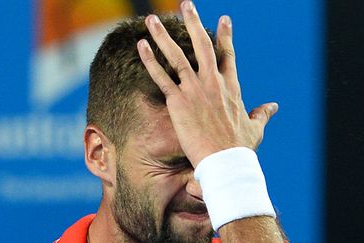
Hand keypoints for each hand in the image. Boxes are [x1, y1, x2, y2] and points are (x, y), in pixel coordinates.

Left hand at [137, 0, 277, 166]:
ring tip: (152, 19)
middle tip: (186, 4)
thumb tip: (274, 106)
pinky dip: (150, 60)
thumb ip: (263, 114)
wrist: (226, 162)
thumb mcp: (255, 128)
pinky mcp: (178, 101)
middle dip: (194, 22)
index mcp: (231, 87)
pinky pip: (161, 76)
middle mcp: (213, 82)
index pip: (228, 55)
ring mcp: (195, 90)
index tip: (223, 18)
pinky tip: (141, 45)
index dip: (225, 35)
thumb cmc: (240, 148)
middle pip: (202, 45)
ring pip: (177, 55)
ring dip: (163, 36)